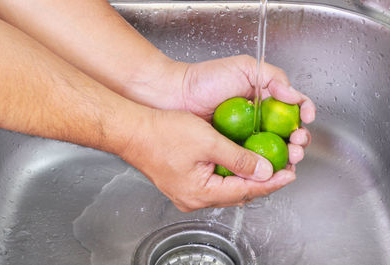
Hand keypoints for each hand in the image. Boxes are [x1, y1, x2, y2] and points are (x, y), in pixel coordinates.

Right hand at [122, 109, 294, 211]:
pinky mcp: (183, 183)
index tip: (289, 174)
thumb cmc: (162, 133)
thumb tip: (264, 170)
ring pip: (227, 188)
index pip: (247, 191)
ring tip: (264, 165)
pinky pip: (214, 182)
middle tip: (281, 169)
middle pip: (238, 193)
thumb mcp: (208, 141)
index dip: (271, 182)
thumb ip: (239, 157)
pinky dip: (230, 173)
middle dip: (261, 181)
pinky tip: (238, 162)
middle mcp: (194, 198)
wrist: (132, 130)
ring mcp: (187, 193)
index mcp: (201, 193)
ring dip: (246, 177)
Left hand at [179, 55, 315, 170]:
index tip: (306, 120)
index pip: (293, 110)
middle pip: (288, 134)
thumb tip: (294, 97)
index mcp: (265, 100)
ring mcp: (246, 137)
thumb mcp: (245, 68)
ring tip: (290, 157)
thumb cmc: (206, 79)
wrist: (177, 96)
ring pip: (273, 151)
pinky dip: (264, 166)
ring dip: (287, 156)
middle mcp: (258, 120)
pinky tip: (270, 168)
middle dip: (299, 141)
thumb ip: (273, 77)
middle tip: (297, 144)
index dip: (304, 115)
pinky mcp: (232, 151)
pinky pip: (252, 162)